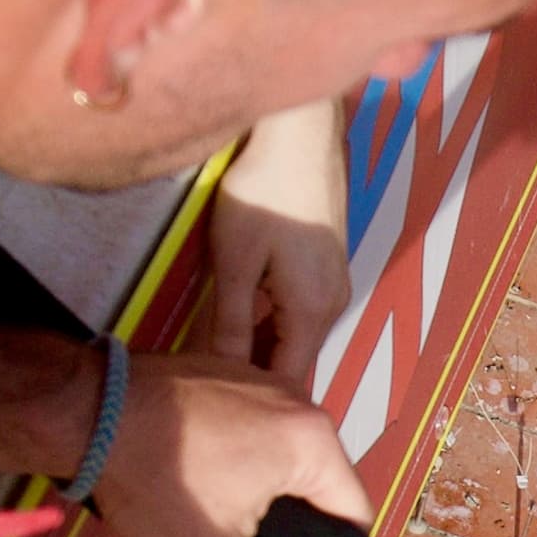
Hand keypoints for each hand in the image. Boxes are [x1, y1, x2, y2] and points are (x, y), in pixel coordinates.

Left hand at [89, 351, 371, 536]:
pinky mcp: (226, 368)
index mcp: (314, 443)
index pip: (353, 515)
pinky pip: (252, 425)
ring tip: (216, 509)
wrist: (84, 413)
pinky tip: (195, 471)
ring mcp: (262, 377)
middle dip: (291, 521)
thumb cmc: (156, 484)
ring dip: (260, 486)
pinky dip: (235, 453)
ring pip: (283, 453)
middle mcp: (300, 398)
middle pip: (319, 482)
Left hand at [205, 101, 349, 396]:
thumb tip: (220, 373)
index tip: (214, 403)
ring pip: (293, 333)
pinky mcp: (325, 262)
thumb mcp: (235, 262)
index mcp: (313, 312)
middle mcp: (332, 303)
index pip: (288, 381)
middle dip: (251, 374)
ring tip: (211, 347)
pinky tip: (236, 309)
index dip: (254, 400)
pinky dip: (269, 318)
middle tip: (204, 381)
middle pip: (292, 359)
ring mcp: (333, 282)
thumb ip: (228, 323)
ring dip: (257, 343)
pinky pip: (298, 308)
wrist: (301, 133)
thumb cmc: (265, 190)